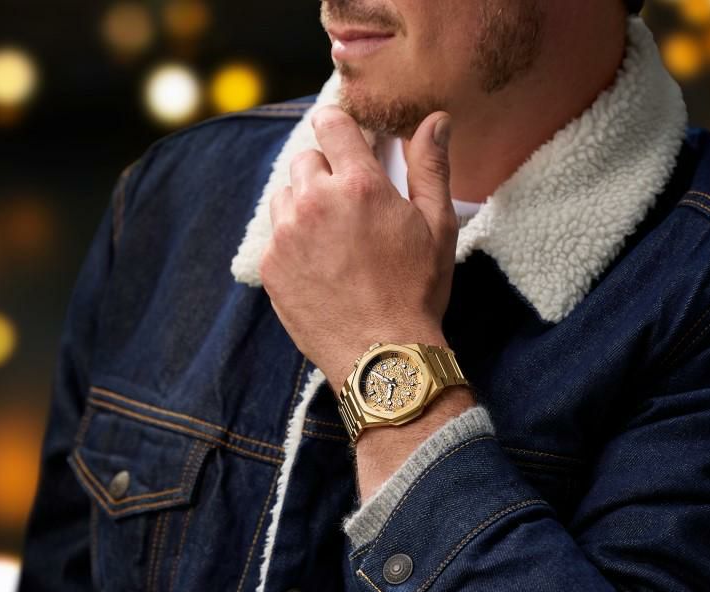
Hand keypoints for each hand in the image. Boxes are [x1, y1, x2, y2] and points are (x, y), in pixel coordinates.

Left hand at [260, 104, 457, 391]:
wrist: (382, 355)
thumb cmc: (416, 292)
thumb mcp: (438, 227)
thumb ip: (431, 167)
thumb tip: (435, 119)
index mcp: (359, 185)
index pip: (331, 124)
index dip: (339, 128)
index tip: (345, 141)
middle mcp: (315, 203)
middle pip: (306, 160)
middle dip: (326, 172)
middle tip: (349, 205)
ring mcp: (287, 235)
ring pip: (285, 196)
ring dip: (304, 204)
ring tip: (332, 237)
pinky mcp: (271, 266)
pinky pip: (275, 236)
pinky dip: (292, 241)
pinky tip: (319, 266)